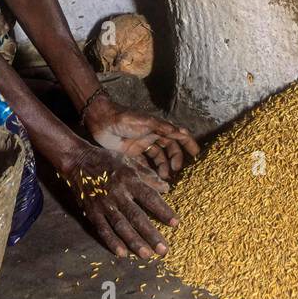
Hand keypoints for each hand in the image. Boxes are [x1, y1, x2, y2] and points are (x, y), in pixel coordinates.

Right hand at [57, 142, 178, 258]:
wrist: (79, 161)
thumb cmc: (108, 161)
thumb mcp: (130, 162)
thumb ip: (148, 175)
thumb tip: (167, 188)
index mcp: (129, 179)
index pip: (150, 197)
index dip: (163, 210)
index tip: (176, 223)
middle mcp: (118, 193)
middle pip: (136, 216)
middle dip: (151, 234)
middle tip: (163, 250)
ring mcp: (104, 204)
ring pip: (121, 226)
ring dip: (134, 242)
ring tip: (146, 255)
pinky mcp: (92, 211)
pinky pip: (103, 229)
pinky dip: (112, 242)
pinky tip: (122, 254)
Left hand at [82, 95, 200, 181]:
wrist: (100, 121)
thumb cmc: (123, 118)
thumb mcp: (144, 122)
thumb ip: (162, 128)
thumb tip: (183, 132)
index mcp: (158, 127)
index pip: (178, 136)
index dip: (188, 144)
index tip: (197, 156)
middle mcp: (152, 136)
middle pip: (170, 150)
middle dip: (176, 160)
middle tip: (176, 172)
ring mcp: (142, 146)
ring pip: (159, 159)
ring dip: (164, 167)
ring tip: (165, 178)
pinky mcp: (132, 154)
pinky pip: (145, 165)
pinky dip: (150, 172)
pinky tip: (153, 180)